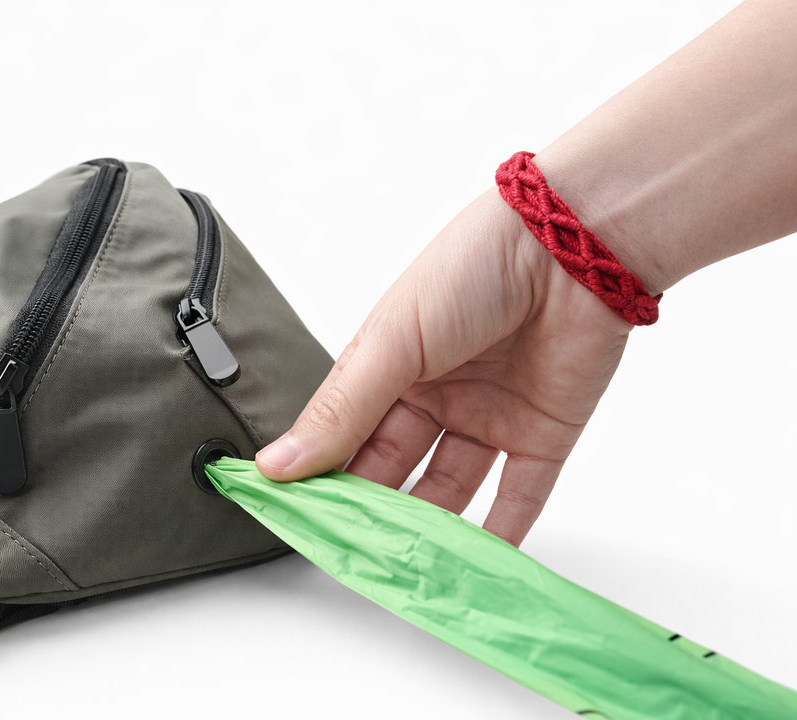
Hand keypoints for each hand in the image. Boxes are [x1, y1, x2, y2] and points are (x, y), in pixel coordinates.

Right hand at [256, 188, 632, 546]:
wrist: (574, 245)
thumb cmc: (474, 267)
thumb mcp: (392, 341)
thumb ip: (340, 411)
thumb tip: (277, 463)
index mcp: (390, 365)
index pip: (344, 434)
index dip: (318, 476)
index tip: (291, 519)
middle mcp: (436, 394)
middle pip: (393, 468)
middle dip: (369, 510)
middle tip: (344, 555)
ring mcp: (489, 416)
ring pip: (450, 489)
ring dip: (428, 530)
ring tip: (401, 571)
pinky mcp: (541, 434)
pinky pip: (519, 495)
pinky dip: (499, 535)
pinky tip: (472, 569)